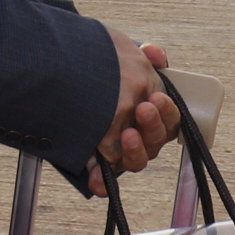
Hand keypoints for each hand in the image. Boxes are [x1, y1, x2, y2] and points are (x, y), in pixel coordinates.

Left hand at [85, 30, 181, 195]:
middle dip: (152, 125)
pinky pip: (104, 181)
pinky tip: (95, 180)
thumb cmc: (103, 77)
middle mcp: (141, 137)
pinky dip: (101, 182)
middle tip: (142, 108)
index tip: (156, 97)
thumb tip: (154, 53)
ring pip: (137, 161)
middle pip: (156, 141)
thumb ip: (142, 56)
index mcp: (153, 115)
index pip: (170, 120)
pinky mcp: (99, 165)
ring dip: (134, 150)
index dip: (167, 111)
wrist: (64, 81)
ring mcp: (121, 152)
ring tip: (127, 135)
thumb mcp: (122, 59)